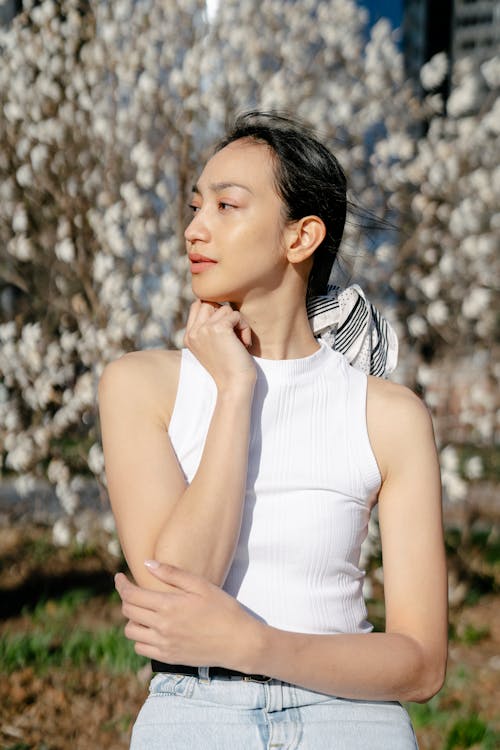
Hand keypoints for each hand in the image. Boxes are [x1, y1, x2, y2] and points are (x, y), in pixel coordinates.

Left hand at [114, 560, 261, 670]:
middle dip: (126, 598)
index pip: (131, 595)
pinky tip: (151, 628)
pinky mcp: (168, 658)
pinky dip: (140, 637)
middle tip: (133, 590)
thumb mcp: (201, 585)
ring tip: (143, 610)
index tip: (119, 577)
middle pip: (128, 611)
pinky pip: (141, 648)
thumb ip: (172, 574)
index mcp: (168, 606)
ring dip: (132, 619)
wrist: (239, 642)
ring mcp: (164, 645)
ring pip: (131, 632)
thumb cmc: (223, 609)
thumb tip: (146, 563)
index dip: (121, 584)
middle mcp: (162, 627)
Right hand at [184, 299, 256, 389]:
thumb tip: (220, 306)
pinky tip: (244, 344)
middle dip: (225, 315)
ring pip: (225, 308)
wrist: (234, 386)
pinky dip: (244, 328)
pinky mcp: (218, 328)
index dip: (215, 312)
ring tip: (239, 342)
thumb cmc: (229, 369)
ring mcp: (203, 330)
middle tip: (233, 335)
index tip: (226, 332)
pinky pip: (236, 315)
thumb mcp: (213, 347)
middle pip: (209, 303)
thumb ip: (209, 329)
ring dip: (237, 323)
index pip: (198, 306)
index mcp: (189, 337)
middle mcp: (193, 332)